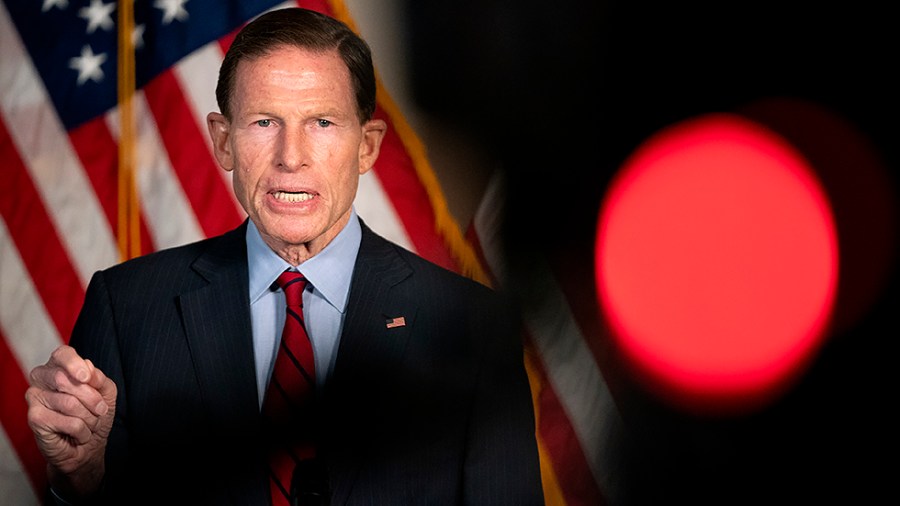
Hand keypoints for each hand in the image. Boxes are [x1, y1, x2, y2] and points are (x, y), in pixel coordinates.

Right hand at [25, 345, 116, 498]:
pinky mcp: (34, 418)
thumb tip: (88, 367)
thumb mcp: (106, 393)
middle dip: (92, 399)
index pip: (62, 354)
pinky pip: (69, 422)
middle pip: (67, 380)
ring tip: (89, 424)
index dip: (74, 364)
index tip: (85, 377)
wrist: (88, 445)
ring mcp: (35, 397)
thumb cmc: (95, 415)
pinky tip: (78, 434)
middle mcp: (42, 378)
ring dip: (90, 418)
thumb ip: (100, 379)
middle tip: (100, 410)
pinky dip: (82, 431)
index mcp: (59, 366)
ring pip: (69, 403)